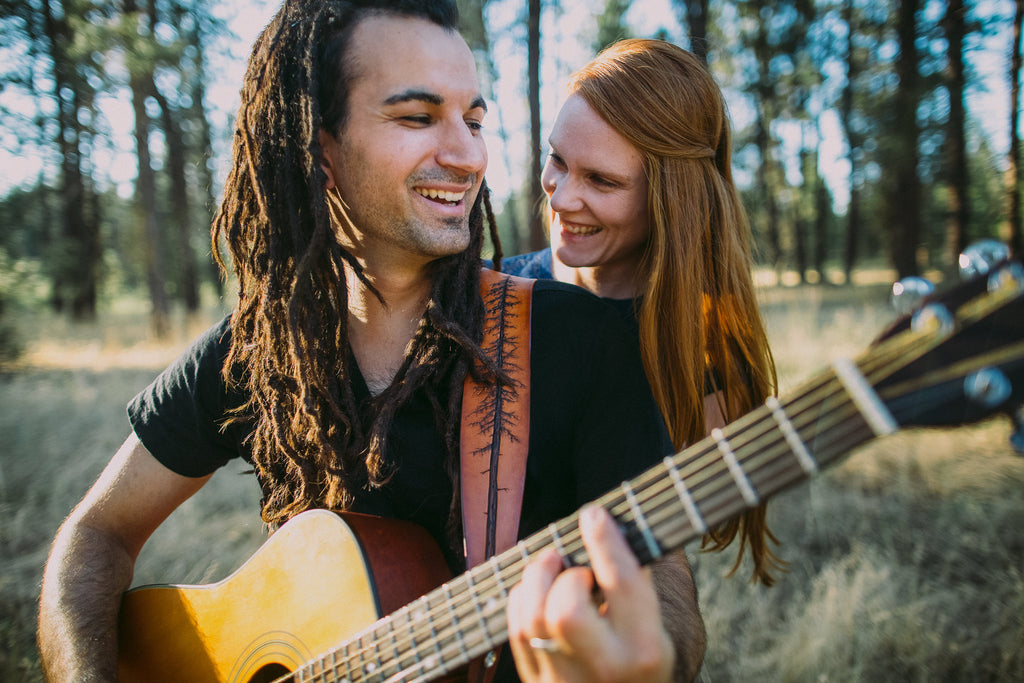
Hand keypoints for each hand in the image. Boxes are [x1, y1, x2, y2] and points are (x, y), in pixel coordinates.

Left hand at [507, 505, 674, 682]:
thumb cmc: (641, 661)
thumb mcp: (657, 630)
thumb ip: (637, 583)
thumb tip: (612, 527)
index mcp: (643, 649)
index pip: (622, 585)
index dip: (605, 543)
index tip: (594, 515)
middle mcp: (604, 667)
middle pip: (567, 611)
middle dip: (565, 576)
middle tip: (575, 567)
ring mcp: (566, 681)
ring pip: (533, 620)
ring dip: (537, 581)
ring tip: (553, 567)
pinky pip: (516, 633)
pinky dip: (522, 601)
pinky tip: (538, 592)